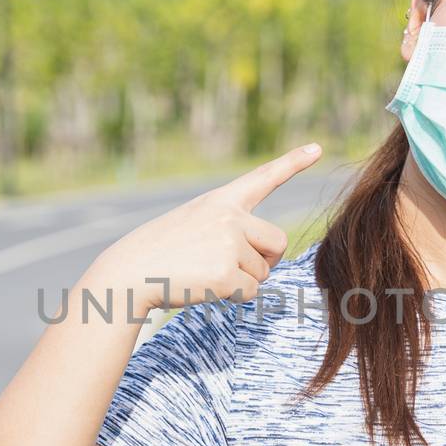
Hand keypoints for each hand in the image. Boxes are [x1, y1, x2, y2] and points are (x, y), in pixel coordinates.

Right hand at [98, 142, 321, 317]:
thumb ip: (231, 230)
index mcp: (222, 200)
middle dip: (264, 260)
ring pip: (263, 272)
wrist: (128, 273)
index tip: (317, 149)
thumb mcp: (194, 225)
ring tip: (203, 272)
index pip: (263, 177)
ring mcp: (229, 243)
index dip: (292, 163)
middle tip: (228, 265)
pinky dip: (232, 296)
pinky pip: (250, 292)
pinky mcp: (227, 273)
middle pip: (278, 243)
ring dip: (241, 280)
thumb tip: (268, 262)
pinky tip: (203, 285)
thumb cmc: (160, 253)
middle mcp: (230, 216)